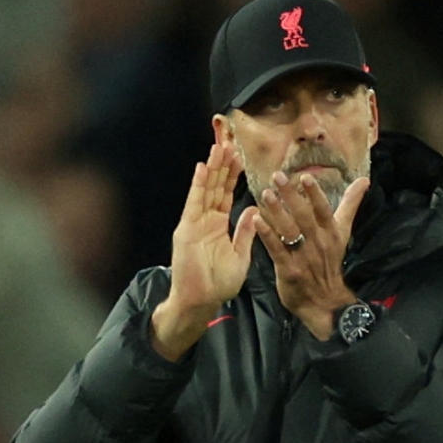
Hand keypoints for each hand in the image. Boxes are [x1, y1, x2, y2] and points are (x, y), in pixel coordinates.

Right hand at [151, 142, 257, 360]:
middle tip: (229, 141)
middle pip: (215, 187)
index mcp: (218, 226)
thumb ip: (245, 233)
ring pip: (205, 190)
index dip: (232, 176)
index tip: (240, 157)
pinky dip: (198, 185)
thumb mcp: (240, 256)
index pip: (226, 194)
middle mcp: (205, 220)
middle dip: (222, 165)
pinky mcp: (187, 229)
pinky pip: (194, 203)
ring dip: (212, 168)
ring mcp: (194, 223)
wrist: (200, 301)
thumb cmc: (218, 284)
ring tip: (219, 147)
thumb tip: (255, 211)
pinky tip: (203, 168)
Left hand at [254, 171, 369, 339]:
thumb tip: (364, 180)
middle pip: (304, 216)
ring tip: (266, 194)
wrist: (324, 301)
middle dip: (291, 195)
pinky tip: (256, 220)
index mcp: (331, 232)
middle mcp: (318, 242)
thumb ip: (350, 204)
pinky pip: (276, 250)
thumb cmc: (330, 261)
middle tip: (277, 177)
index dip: (315, 194)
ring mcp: (303, 257)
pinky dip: (267, 235)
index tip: (305, 177)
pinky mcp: (289, 269)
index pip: (323, 210)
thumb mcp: (343, 232)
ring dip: (277, 211)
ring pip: (290, 230)